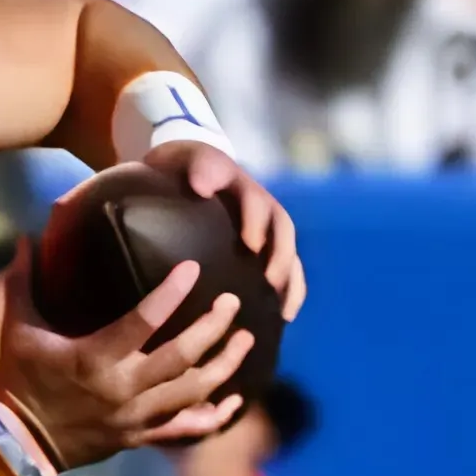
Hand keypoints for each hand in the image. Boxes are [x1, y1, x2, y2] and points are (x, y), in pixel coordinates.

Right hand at [0, 245, 252, 468]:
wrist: (16, 443)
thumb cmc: (18, 380)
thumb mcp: (17, 329)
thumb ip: (24, 282)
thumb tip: (27, 236)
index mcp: (94, 359)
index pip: (143, 321)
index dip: (172, 293)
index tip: (194, 268)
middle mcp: (122, 388)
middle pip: (182, 355)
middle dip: (214, 327)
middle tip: (233, 302)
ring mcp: (134, 416)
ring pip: (193, 391)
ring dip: (225, 366)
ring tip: (246, 340)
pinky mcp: (138, 436)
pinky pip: (185, 429)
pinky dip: (214, 416)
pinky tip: (236, 401)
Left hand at [140, 139, 304, 321]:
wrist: (187, 169)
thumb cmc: (185, 167)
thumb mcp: (188, 158)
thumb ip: (199, 166)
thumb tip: (203, 185)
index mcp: (243, 188)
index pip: (257, 202)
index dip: (256, 222)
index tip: (251, 245)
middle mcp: (261, 208)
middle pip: (282, 232)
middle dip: (281, 258)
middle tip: (270, 283)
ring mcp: (265, 228)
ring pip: (288, 253)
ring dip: (290, 280)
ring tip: (283, 310)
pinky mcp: (263, 248)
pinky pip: (284, 269)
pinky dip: (289, 291)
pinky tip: (283, 317)